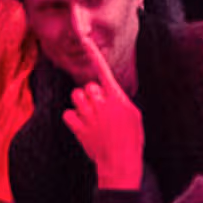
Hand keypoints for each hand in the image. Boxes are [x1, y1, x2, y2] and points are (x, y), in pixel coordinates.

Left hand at [62, 44, 144, 191]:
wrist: (121, 164)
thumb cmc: (132, 140)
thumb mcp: (134, 115)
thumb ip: (119, 100)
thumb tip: (110, 93)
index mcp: (116, 97)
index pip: (103, 70)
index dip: (93, 53)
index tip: (84, 38)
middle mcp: (101, 103)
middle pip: (88, 86)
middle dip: (92, 95)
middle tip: (101, 110)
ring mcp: (89, 116)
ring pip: (76, 96)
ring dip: (81, 103)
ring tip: (90, 115)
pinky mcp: (79, 129)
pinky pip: (68, 114)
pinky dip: (73, 118)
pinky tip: (82, 126)